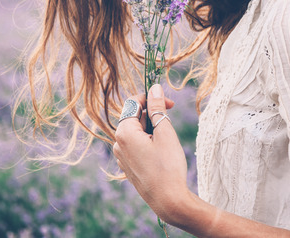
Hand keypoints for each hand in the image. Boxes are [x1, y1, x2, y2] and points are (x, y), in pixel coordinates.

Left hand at [113, 85, 190, 222]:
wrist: (168, 200)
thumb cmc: (168, 166)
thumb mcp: (165, 132)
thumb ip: (158, 108)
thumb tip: (155, 88)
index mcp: (124, 132)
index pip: (133, 103)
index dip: (151, 98)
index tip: (170, 103)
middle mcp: (118, 143)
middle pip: (134, 117)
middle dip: (152, 114)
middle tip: (171, 121)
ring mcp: (121, 156)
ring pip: (136, 132)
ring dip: (151, 129)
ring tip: (167, 141)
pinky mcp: (128, 166)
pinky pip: (136, 146)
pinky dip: (148, 142)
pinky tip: (161, 153)